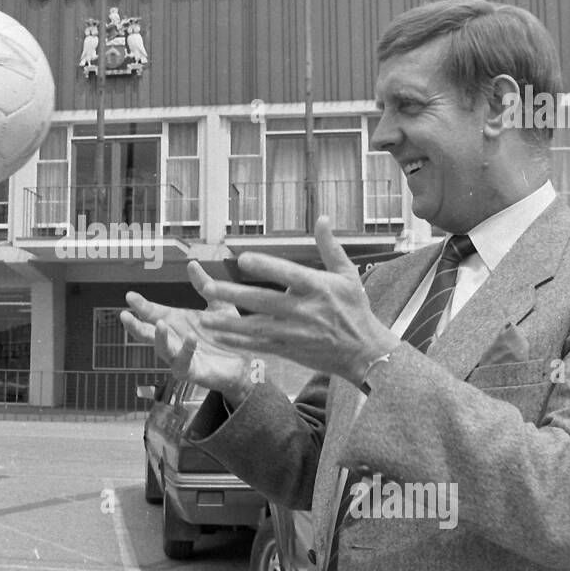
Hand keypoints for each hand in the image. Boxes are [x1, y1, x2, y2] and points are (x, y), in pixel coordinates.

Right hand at [121, 261, 258, 402]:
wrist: (247, 361)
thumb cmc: (230, 335)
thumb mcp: (218, 305)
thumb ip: (204, 286)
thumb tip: (192, 264)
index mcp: (177, 322)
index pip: (153, 313)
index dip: (141, 305)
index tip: (130, 296)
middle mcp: (175, 339)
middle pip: (148, 334)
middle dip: (135, 325)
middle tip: (124, 315)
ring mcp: (180, 357)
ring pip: (162, 350)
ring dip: (159, 337)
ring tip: (159, 324)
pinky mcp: (192, 371)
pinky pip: (183, 363)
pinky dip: (185, 350)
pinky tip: (190, 338)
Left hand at [199, 216, 399, 387]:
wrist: (365, 352)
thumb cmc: (356, 309)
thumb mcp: (347, 275)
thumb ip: (330, 247)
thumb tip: (322, 218)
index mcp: (318, 288)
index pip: (288, 274)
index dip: (266, 266)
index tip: (243, 259)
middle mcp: (305, 310)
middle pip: (264, 301)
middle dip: (235, 296)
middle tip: (209, 289)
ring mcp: (295, 333)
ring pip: (257, 327)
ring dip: (229, 323)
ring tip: (204, 317)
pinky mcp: (290, 350)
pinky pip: (260, 346)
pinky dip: (239, 342)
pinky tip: (218, 337)